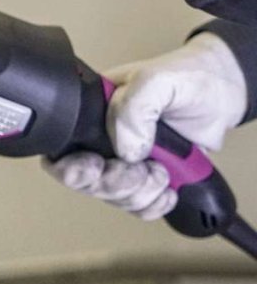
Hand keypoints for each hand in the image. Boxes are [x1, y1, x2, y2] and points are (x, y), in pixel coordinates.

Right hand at [42, 32, 247, 219]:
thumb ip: (132, 109)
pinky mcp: (148, 179)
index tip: (97, 166)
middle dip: (115, 183)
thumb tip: (124, 150)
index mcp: (90, 115)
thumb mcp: (153, 79)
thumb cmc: (186, 76)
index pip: (61, 152)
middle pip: (87, 183)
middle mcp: (102, 142)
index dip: (73, 168)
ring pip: (114, 198)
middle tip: (140, 169)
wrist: (221, 94)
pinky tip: (168, 189)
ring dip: (140, 193)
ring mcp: (126, 162)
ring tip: (163, 170)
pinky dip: (154, 205)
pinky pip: (139, 207)